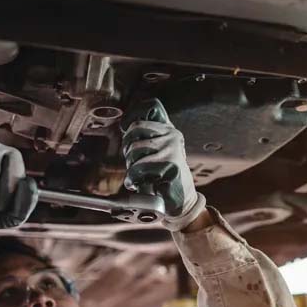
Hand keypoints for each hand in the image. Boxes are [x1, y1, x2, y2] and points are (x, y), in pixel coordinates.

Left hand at [122, 99, 205, 230]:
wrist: (181, 200)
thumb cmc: (165, 177)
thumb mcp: (157, 152)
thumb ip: (146, 137)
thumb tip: (125, 127)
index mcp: (168, 129)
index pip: (151, 106)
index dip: (133, 114)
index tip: (126, 129)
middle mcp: (172, 135)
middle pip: (135, 128)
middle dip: (127, 146)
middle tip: (132, 161)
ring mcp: (172, 149)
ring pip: (135, 148)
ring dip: (130, 164)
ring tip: (136, 174)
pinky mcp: (170, 165)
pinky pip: (139, 167)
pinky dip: (133, 178)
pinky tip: (136, 183)